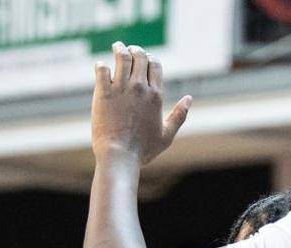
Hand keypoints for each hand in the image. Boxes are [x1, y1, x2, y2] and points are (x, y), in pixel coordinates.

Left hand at [91, 42, 190, 164]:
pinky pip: (102, 69)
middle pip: (139, 57)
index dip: (150, 58)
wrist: (119, 156)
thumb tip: (189, 98)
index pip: (155, 65)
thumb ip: (179, 116)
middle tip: (129, 49)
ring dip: (120, 49)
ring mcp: (121, 89)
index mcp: (155, 96)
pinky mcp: (103, 93)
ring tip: (117, 47)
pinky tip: (101, 66)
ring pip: (122, 58)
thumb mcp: (166, 136)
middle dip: (135, 50)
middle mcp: (140, 88)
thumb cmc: (142, 150)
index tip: (145, 58)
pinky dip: (101, 65)